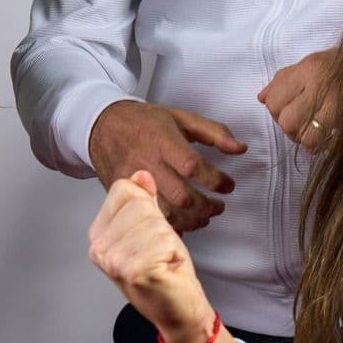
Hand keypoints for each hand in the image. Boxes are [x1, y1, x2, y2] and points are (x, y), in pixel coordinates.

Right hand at [87, 100, 246, 232]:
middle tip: (218, 206)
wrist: (102, 126)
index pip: (192, 166)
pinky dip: (170, 225)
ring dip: (191, 220)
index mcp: (163, 141)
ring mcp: (134, 182)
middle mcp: (148, 163)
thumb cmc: (142, 122)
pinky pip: (150, 218)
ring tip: (204, 216)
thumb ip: (214, 132)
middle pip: (181, 197)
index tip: (227, 185)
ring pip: (166, 213)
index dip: (215, 180)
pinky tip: (182, 222)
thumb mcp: (181, 117)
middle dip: (206, 207)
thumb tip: (240, 148)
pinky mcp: (126, 195)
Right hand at [87, 171, 217, 342]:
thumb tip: (141, 174)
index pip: (123, 188)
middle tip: (159, 250)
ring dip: (167, 240)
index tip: (149, 232)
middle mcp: (99, 246)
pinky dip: (173, 252)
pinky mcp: (132, 269)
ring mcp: (113, 259)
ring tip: (162, 259)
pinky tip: (166, 268)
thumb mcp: (152, 228)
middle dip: (159, 224)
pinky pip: (162, 239)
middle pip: (139, 203)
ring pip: (153, 221)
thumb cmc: (165, 273)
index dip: (147, 206)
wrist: (177, 310)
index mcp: (98, 233)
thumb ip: (144, 201)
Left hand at [258, 47, 339, 150]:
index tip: (285, 110)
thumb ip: (284, 79)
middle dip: (288, 128)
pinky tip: (326, 138)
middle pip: (287, 120)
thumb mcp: (312, 62)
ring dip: (304, 139)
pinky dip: (321, 146)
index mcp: (309, 68)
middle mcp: (321, 84)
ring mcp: (338, 103)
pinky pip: (326, 142)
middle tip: (299, 124)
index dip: (275, 110)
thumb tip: (261, 98)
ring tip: (311, 132)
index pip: (274, 99)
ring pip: (304, 135)